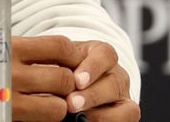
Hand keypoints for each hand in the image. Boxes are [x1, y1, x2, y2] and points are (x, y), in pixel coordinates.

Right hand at [0, 36, 139, 121]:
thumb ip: (20, 48)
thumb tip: (55, 52)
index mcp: (10, 47)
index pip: (60, 46)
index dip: (74, 54)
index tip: (72, 60)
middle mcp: (13, 73)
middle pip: (64, 77)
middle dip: (69, 83)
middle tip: (62, 86)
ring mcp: (10, 100)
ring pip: (58, 106)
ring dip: (59, 106)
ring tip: (51, 102)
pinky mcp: (7, 118)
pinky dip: (45, 119)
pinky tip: (39, 114)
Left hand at [10, 35, 138, 121]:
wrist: (71, 84)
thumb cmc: (63, 71)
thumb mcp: (60, 64)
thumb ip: (56, 69)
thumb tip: (42, 76)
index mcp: (100, 55)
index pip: (104, 55)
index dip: (92, 67)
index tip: (76, 80)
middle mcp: (115, 73)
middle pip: (113, 81)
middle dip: (91, 94)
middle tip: (71, 103)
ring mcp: (122, 94)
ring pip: (124, 104)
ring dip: (100, 112)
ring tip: (80, 117)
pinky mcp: (126, 112)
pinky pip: (127, 116)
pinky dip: (109, 120)